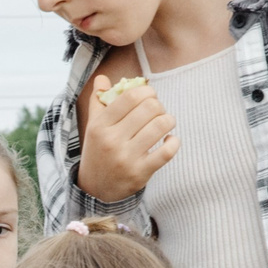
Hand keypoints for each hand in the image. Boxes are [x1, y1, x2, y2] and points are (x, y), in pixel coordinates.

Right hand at [75, 76, 178, 202]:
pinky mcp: (140, 173)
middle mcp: (112, 140)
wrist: (96, 190)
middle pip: (149, 107)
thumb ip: (98, 101)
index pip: (131, 96)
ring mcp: (126, 158)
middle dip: (159, 106)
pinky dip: (174, 142)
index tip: (149, 97)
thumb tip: (102, 78)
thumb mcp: (93, 127)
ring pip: (161, 126)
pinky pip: (167, 151)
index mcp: (100, 125)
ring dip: (168, 121)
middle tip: (157, 112)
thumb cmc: (99, 152)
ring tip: (164, 123)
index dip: (147, 91)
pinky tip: (169, 140)